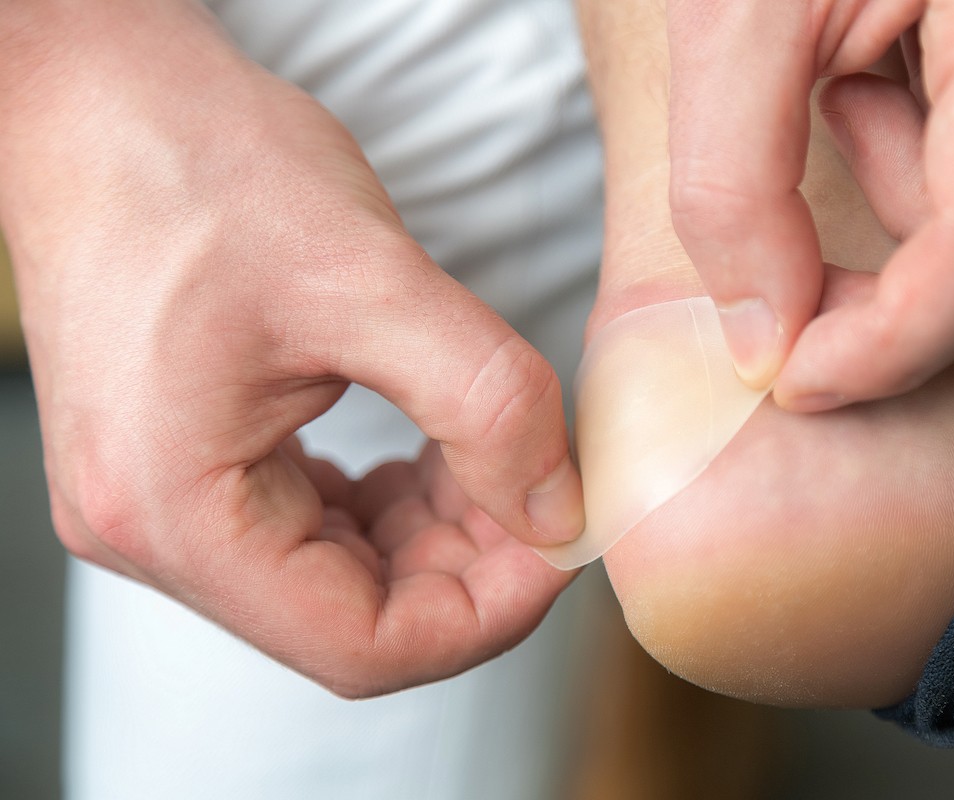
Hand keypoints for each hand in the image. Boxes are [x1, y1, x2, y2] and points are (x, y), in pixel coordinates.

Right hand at [1, 1, 578, 694]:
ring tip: (498, 455)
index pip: (361, 645)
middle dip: (470, 564)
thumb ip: (485, 401)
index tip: (561, 544)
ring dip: (437, 533)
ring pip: (340, 575)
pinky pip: (311, 524)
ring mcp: (168, 500)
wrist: (98, 96)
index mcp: (178, 512)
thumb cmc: (195, 163)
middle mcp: (155, 530)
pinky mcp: (191, 461)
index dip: (486, 612)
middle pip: (354, 617)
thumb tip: (556, 506)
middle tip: (546, 489)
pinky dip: (392, 501)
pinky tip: (436, 450)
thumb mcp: (367, 277)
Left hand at [577, 0, 953, 700]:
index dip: (890, 342)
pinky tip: (869, 110)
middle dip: (915, 314)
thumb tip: (766, 332)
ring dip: (931, 239)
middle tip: (805, 314)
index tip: (795, 374)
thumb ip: (740, 182)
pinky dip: (946, 178)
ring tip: (837, 141)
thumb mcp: (732, 16)